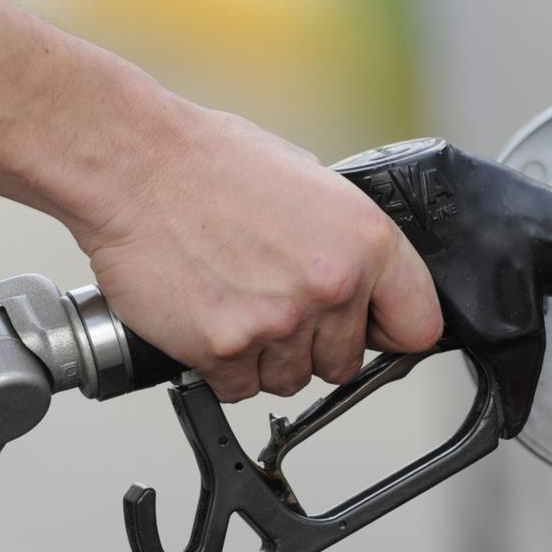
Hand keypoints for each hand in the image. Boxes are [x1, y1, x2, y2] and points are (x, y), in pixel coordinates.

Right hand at [70, 107, 442, 400]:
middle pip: (345, 363)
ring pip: (291, 380)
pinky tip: (209, 316)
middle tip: (276, 302)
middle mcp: (331, 287)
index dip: (390, 332)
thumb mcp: (312, 183)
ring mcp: (279, 323)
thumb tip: (366, 287)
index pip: (418, 326)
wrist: (134, 165)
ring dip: (267, 356)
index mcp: (366, 242)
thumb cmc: (211, 164)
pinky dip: (223, 366)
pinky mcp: (226, 350)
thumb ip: (348, 244)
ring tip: (236, 300)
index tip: (374, 332)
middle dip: (315, 344)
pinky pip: (240, 388)